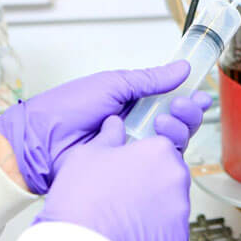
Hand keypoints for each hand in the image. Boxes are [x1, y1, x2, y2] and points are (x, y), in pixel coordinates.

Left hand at [0, 61, 210, 193]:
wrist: (40, 142)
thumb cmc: (66, 109)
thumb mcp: (112, 84)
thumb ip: (150, 79)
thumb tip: (182, 68)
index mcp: (132, 103)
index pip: (169, 101)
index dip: (188, 99)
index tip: (200, 95)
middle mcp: (136, 127)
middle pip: (177, 124)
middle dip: (187, 114)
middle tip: (183, 107)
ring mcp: (134, 150)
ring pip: (172, 144)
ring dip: (177, 129)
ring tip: (165, 123)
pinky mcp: (131, 172)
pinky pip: (157, 163)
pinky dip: (164, 151)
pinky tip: (158, 140)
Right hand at [35, 115, 190, 240]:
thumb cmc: (81, 200)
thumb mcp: (87, 154)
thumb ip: (109, 136)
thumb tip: (115, 125)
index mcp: (159, 151)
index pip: (161, 148)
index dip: (142, 160)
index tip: (129, 169)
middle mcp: (176, 177)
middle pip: (169, 176)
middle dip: (151, 183)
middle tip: (123, 194)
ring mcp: (180, 210)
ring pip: (171, 204)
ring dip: (154, 208)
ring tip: (124, 216)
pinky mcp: (178, 239)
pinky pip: (170, 232)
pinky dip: (155, 234)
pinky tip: (131, 234)